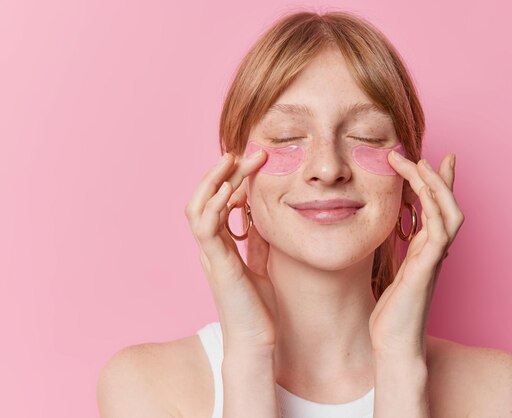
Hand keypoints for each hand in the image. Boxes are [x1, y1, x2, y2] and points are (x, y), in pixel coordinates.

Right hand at [185, 150, 277, 352]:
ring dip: (214, 180)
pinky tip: (230, 189)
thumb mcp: (261, 263)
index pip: (218, 203)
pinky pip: (206, 228)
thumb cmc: (258, 306)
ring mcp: (211, 254)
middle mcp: (211, 247)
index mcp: (221, 245)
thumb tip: (262, 213)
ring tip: (232, 159)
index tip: (252, 162)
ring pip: (198, 207)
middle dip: (224, 172)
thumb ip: (257, 239)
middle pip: (206, 198)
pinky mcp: (217, 264)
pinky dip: (215, 205)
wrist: (256, 340)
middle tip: (247, 152)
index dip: (231, 179)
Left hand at [369, 152, 463, 359]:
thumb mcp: (395, 276)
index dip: (438, 185)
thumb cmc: (393, 315)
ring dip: (436, 187)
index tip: (431, 160)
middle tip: (422, 155)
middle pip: (447, 206)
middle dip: (437, 178)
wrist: (395, 346)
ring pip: (447, 214)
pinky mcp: (425, 271)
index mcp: (426, 252)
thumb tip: (396, 240)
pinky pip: (438, 234)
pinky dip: (434, 210)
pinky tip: (423, 194)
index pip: (437, 210)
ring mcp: (433, 261)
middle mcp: (434, 253)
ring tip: (421, 164)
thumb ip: (401, 256)